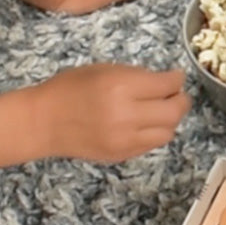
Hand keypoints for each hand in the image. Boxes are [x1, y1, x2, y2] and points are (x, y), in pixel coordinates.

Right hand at [34, 64, 190, 161]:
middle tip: (177, 94)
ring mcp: (126, 138)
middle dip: (181, 100)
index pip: (167, 84)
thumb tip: (164, 81)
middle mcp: (128, 114)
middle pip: (175, 110)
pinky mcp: (122, 155)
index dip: (177, 79)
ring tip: (161, 110)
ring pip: (168, 131)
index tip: (176, 77)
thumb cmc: (69, 88)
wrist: (43, 121)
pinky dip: (156, 133)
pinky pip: (152, 145)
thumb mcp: (104, 70)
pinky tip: (146, 124)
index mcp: (122, 86)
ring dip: (170, 119)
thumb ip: (135, 76)